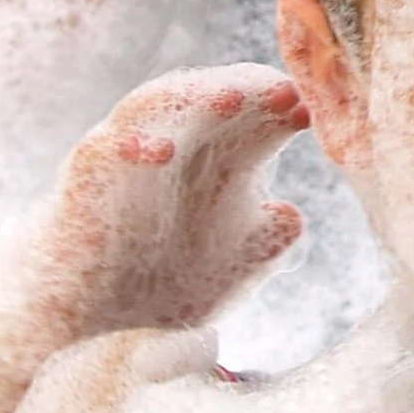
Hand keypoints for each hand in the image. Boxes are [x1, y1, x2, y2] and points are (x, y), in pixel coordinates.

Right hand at [17, 67, 307, 348]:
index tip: (327, 109)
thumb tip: (293, 215)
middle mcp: (182, 143)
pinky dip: (130, 144)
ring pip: (162, 104)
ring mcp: (132, 156)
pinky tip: (159, 153)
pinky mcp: (85, 181)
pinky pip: (103, 148)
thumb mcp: (235, 263)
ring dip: (197, 97)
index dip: (297, 105)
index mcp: (229, 153)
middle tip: (291, 90)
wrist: (90, 325)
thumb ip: (270, 237)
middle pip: (221, 93)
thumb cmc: (171, 282)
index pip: (267, 109)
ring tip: (234, 99)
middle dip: (257, 87)